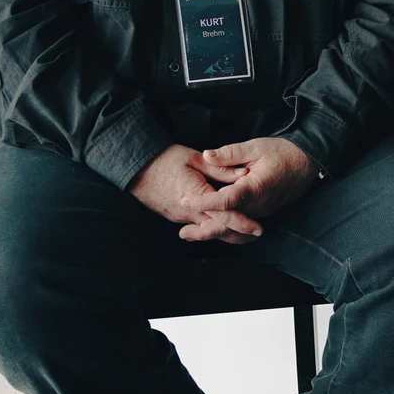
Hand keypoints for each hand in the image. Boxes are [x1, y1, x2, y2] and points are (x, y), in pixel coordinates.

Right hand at [129, 144, 264, 244]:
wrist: (135, 167)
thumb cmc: (165, 159)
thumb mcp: (195, 159)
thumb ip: (221, 169)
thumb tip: (244, 172)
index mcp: (195, 196)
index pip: (223, 214)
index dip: (242, 223)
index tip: (258, 228)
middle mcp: (188, 212)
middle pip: (218, 229)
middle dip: (238, 234)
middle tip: (256, 234)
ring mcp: (180, 217)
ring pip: (207, 231)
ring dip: (225, 233)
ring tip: (244, 234)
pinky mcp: (175, 216)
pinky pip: (197, 226)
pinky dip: (211, 228)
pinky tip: (222, 226)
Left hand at [183, 137, 316, 236]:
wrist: (308, 162)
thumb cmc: (283, 152)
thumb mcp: (256, 147)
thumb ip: (230, 153)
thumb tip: (206, 156)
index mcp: (255, 188)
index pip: (226, 200)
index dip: (204, 201)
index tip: (185, 200)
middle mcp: (259, 205)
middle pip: (228, 223)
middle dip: (204, 229)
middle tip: (183, 234)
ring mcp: (262, 211)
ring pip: (235, 228)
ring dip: (213, 231)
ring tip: (192, 234)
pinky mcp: (264, 212)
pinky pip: (243, 224)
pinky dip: (226, 227)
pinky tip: (213, 226)